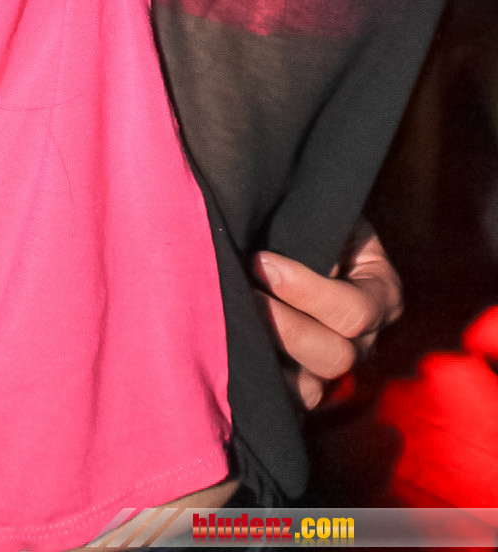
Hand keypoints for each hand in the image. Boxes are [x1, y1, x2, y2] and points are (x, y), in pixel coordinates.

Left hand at [253, 220, 402, 409]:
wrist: (296, 233)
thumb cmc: (310, 218)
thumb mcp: (326, 214)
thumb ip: (317, 227)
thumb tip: (275, 244)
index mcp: (380, 293)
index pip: (354, 310)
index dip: (306, 290)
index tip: (262, 260)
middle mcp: (365, 339)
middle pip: (336, 357)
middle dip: (284, 326)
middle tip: (245, 292)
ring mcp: (335, 367)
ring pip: (312, 388)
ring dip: (271, 358)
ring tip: (236, 324)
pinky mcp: (305, 383)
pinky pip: (289, 400)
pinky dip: (263, 381)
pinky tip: (234, 352)